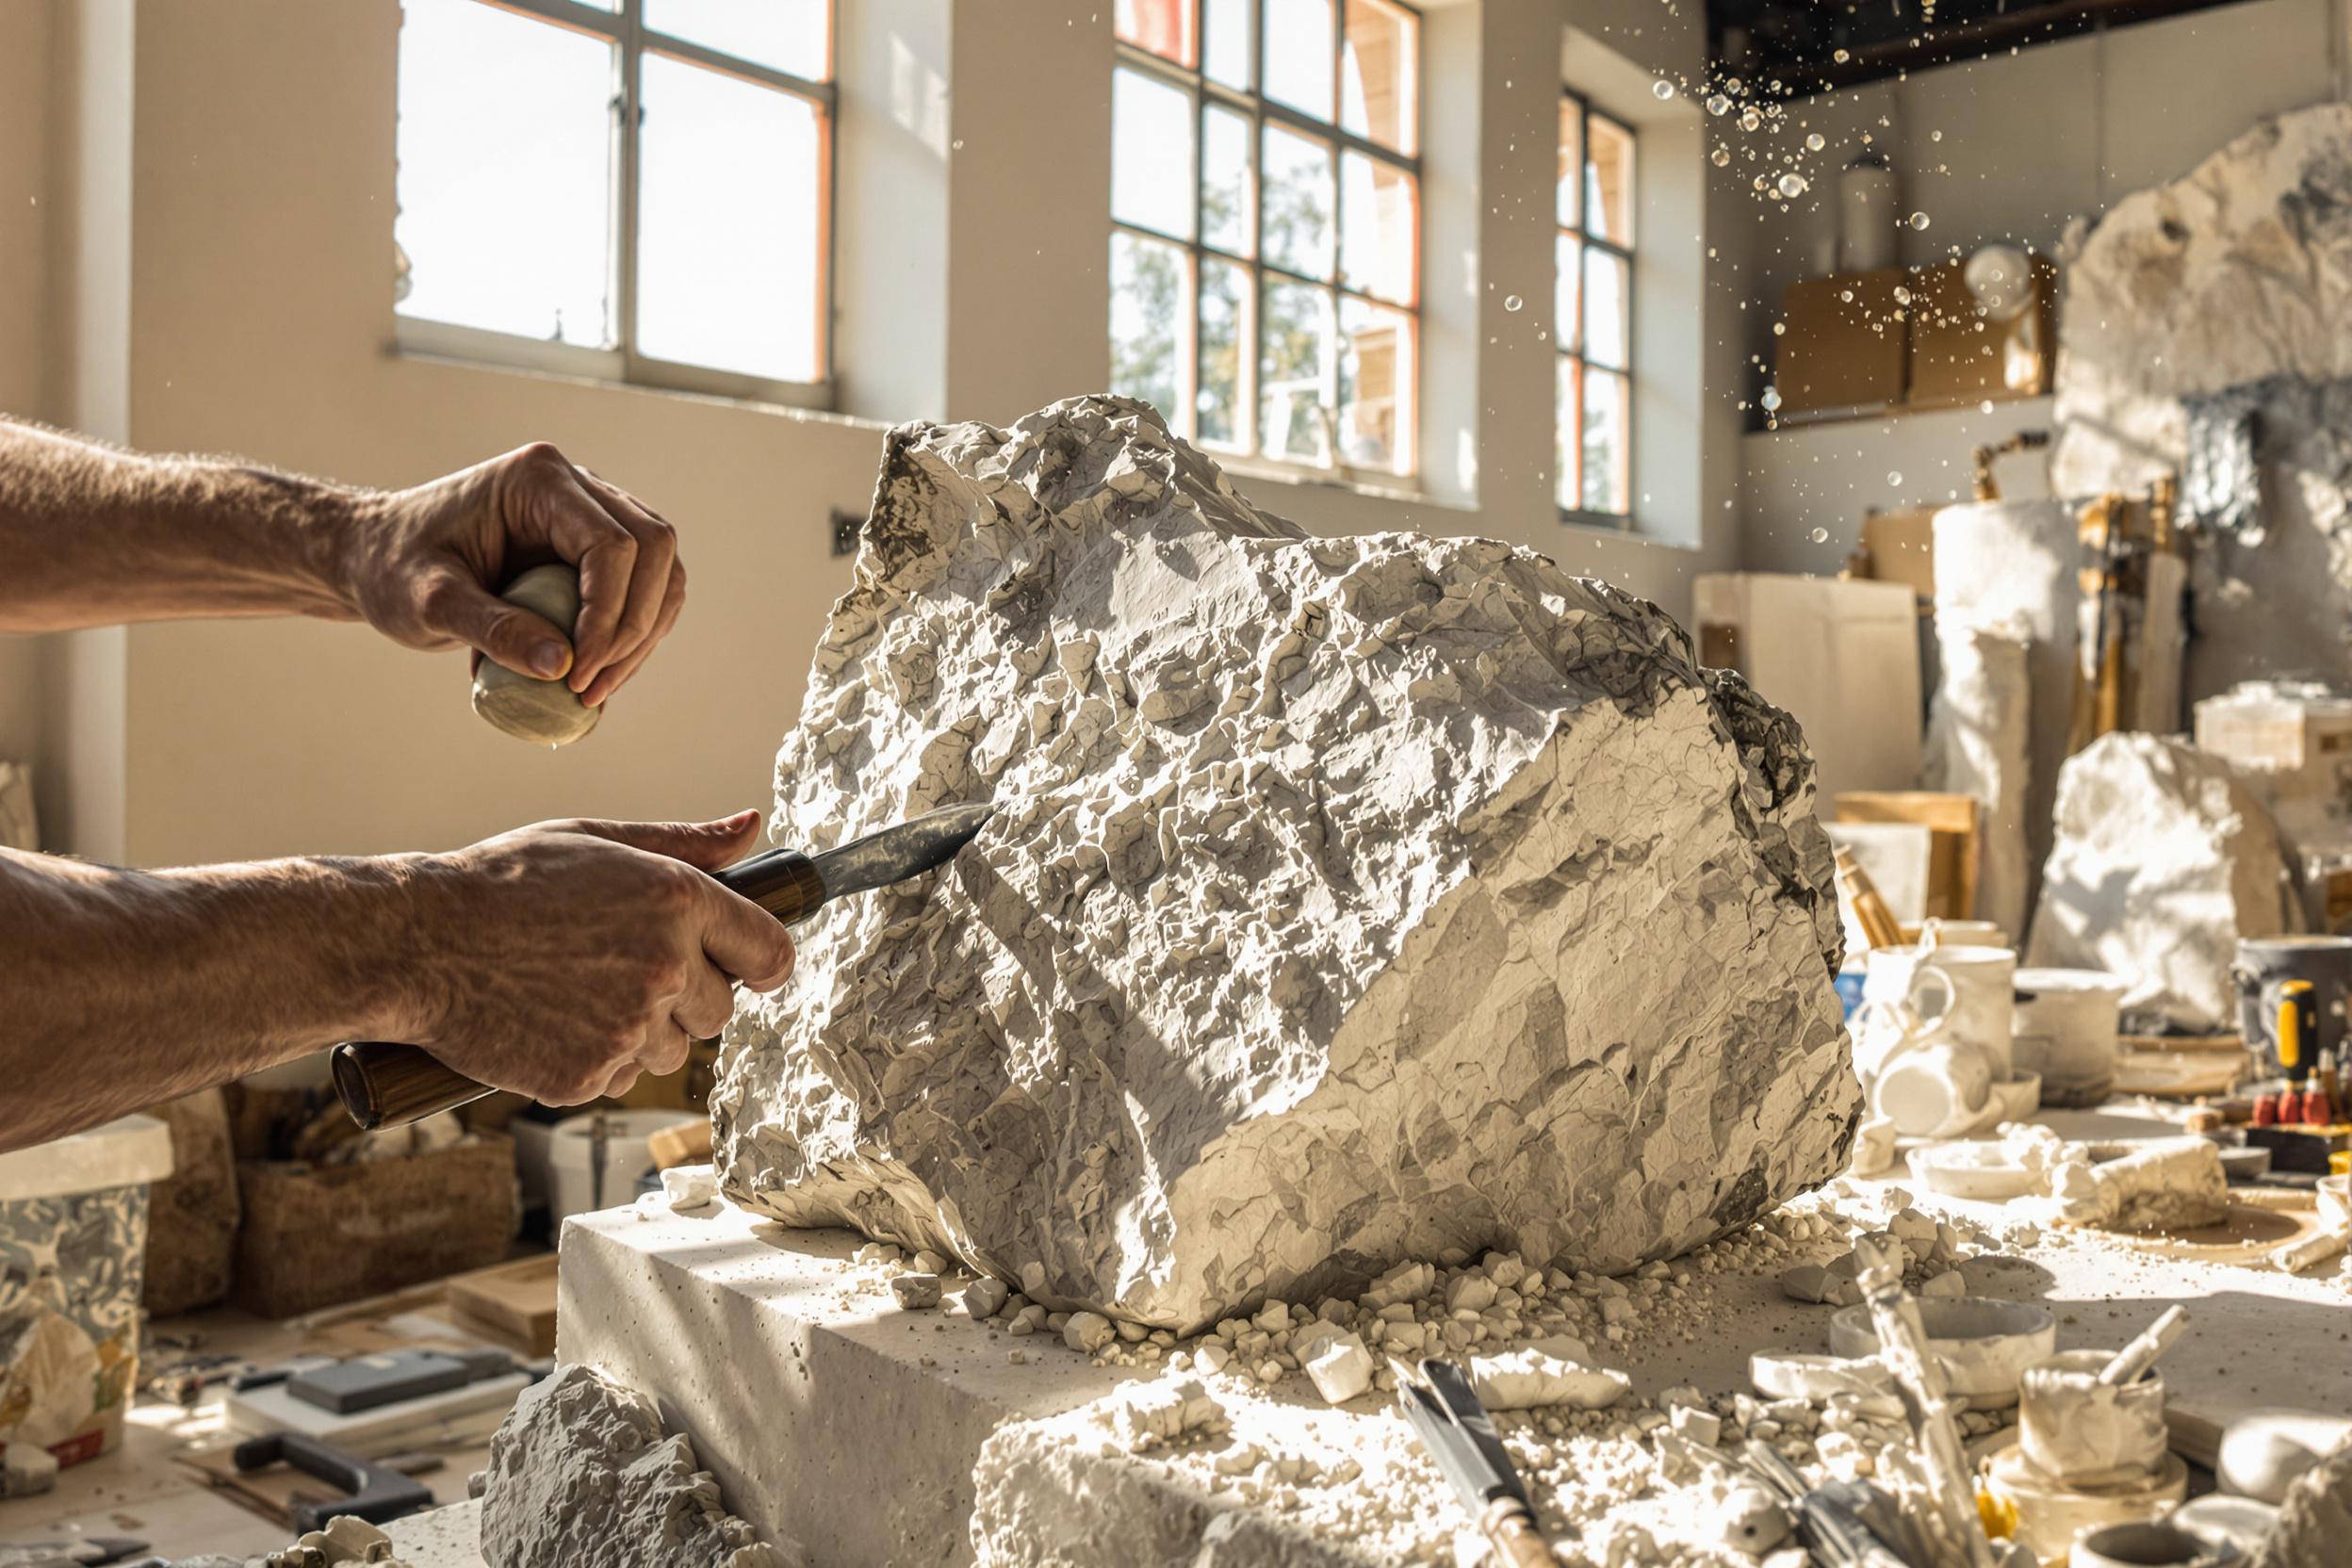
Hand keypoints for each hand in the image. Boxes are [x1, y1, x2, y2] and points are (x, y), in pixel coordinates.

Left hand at [339, 443, 684, 708]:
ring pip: (662, 570)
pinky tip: (599, 674)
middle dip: (634, 627)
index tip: (575, 674)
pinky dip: (635, 634)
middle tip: (591, 688)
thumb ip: (492, 629)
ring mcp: (592, 512)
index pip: (612, 544)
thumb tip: (560, 667)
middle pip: (654, 550)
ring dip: (643, 635)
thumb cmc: (393, 569)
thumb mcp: (428, 602)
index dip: (608, 615)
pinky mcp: (595, 546)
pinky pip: (645, 588)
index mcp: (537, 481)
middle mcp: (577, 485)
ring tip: (595, 691)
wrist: (381, 555)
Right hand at [397, 811, 790, 1102]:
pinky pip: (620, 1080)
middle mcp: (665, 966)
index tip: (744, 967)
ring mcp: (627, 1028)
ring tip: (578, 993)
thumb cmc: (503, 883)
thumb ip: (684, 843)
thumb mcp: (596, 840)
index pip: (770, 952)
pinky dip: (593, 1060)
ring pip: (672, 1052)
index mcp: (677, 901)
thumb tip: (751, 826)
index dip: (761, 963)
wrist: (416, 943)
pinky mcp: (587, 1077)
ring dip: (641, 1034)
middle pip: (721, 1010)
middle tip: (621, 970)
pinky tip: (551, 1022)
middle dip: (686, 997)